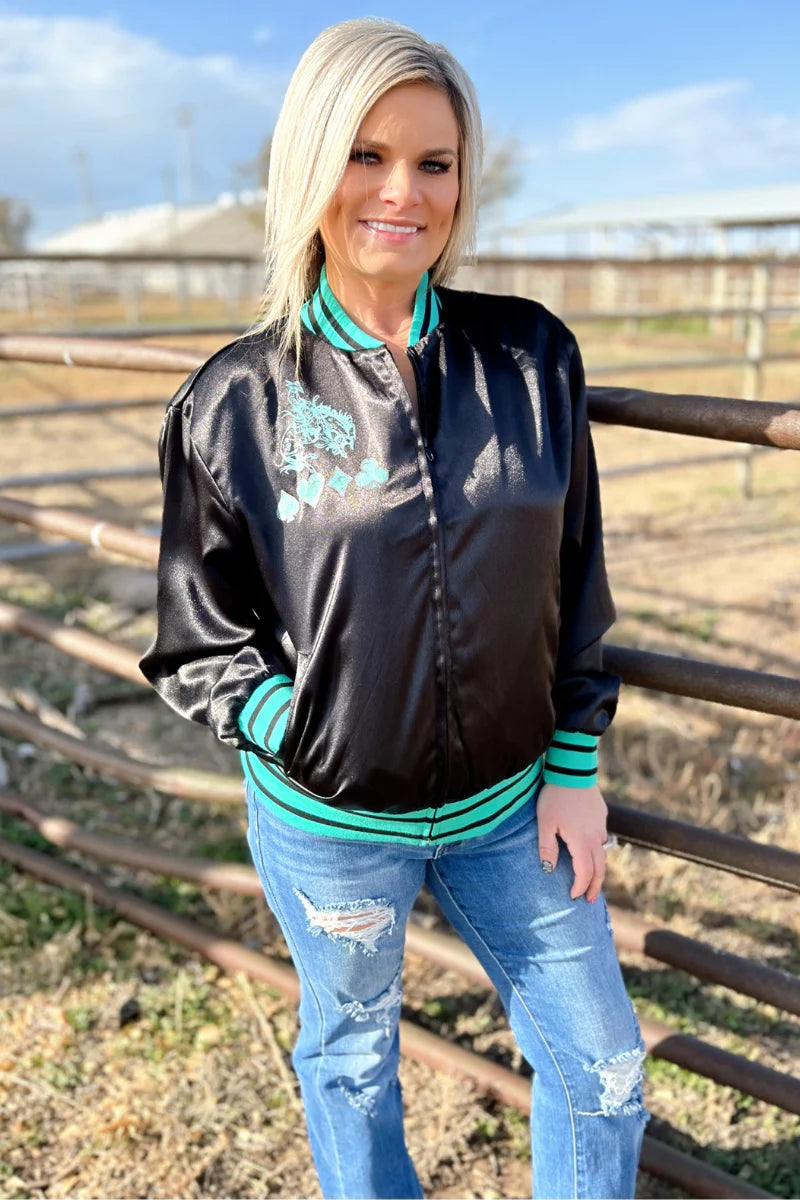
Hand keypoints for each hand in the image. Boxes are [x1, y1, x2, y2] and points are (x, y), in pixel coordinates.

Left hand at [536, 782, 608, 902]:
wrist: (572, 770)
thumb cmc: (554, 796)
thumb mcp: (545, 823)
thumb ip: (547, 848)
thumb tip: (549, 870)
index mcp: (581, 841)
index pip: (584, 872)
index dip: (580, 887)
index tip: (574, 896)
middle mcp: (595, 836)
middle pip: (599, 867)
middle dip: (594, 886)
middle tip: (589, 899)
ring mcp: (601, 825)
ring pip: (602, 852)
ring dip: (597, 868)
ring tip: (590, 879)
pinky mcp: (601, 814)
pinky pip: (601, 837)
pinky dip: (597, 850)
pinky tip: (589, 850)